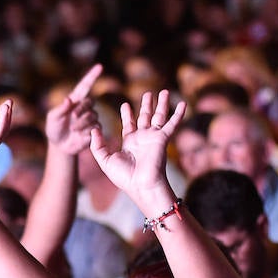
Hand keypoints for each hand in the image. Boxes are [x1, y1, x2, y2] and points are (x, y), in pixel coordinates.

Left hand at [45, 64, 102, 156]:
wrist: (59, 146)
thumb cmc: (54, 129)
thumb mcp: (53, 118)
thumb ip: (60, 109)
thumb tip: (69, 99)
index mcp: (75, 100)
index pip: (85, 86)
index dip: (92, 76)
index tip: (100, 66)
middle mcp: (85, 107)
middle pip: (90, 102)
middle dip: (81, 109)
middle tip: (72, 117)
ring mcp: (91, 118)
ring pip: (92, 116)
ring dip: (81, 123)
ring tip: (73, 130)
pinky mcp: (95, 130)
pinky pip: (95, 128)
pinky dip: (86, 132)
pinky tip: (79, 136)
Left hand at [89, 90, 184, 213]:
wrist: (141, 185)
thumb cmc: (124, 177)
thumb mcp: (105, 160)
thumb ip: (97, 145)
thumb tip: (93, 130)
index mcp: (130, 142)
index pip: (130, 124)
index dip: (128, 114)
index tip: (125, 105)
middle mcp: (143, 138)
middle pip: (145, 117)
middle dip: (146, 105)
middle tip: (147, 93)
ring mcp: (153, 137)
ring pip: (159, 116)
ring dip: (161, 104)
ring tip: (163, 91)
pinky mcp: (162, 139)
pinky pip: (172, 124)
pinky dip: (178, 114)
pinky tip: (183, 103)